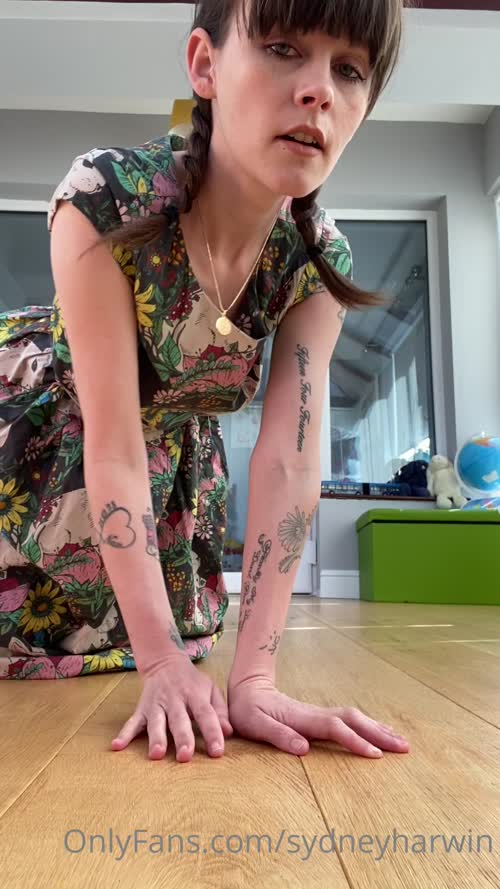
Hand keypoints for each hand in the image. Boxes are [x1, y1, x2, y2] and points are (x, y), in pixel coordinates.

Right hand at [111, 654, 232, 761]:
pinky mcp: (142, 708)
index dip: (213, 732)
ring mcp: (156, 704)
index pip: (206, 714)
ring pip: (156, 722)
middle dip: (182, 738)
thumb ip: (220, 711)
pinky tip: (117, 746)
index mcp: (195, 694)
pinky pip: (132, 721)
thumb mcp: (210, 689)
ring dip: (156, 738)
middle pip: (179, 720)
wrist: (164, 662)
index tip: (218, 752)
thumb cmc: (192, 682)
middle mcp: (175, 699)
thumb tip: (229, 732)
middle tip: (185, 757)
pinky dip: (124, 734)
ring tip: (156, 755)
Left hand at [227, 677, 409, 757]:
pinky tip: (379, 732)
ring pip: (355, 717)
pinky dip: (369, 725)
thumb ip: (278, 735)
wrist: (248, 688)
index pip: (335, 729)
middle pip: (353, 720)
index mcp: (302, 718)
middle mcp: (315, 714)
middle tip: (404, 748)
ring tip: (401, 741)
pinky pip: (350, 720)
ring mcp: (319, 713)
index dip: (355, 741)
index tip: (375, 755)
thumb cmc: (249, 710)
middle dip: (379, 733)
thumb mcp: (255, 724)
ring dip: (378, 728)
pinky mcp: (320, 716)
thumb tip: (302, 749)